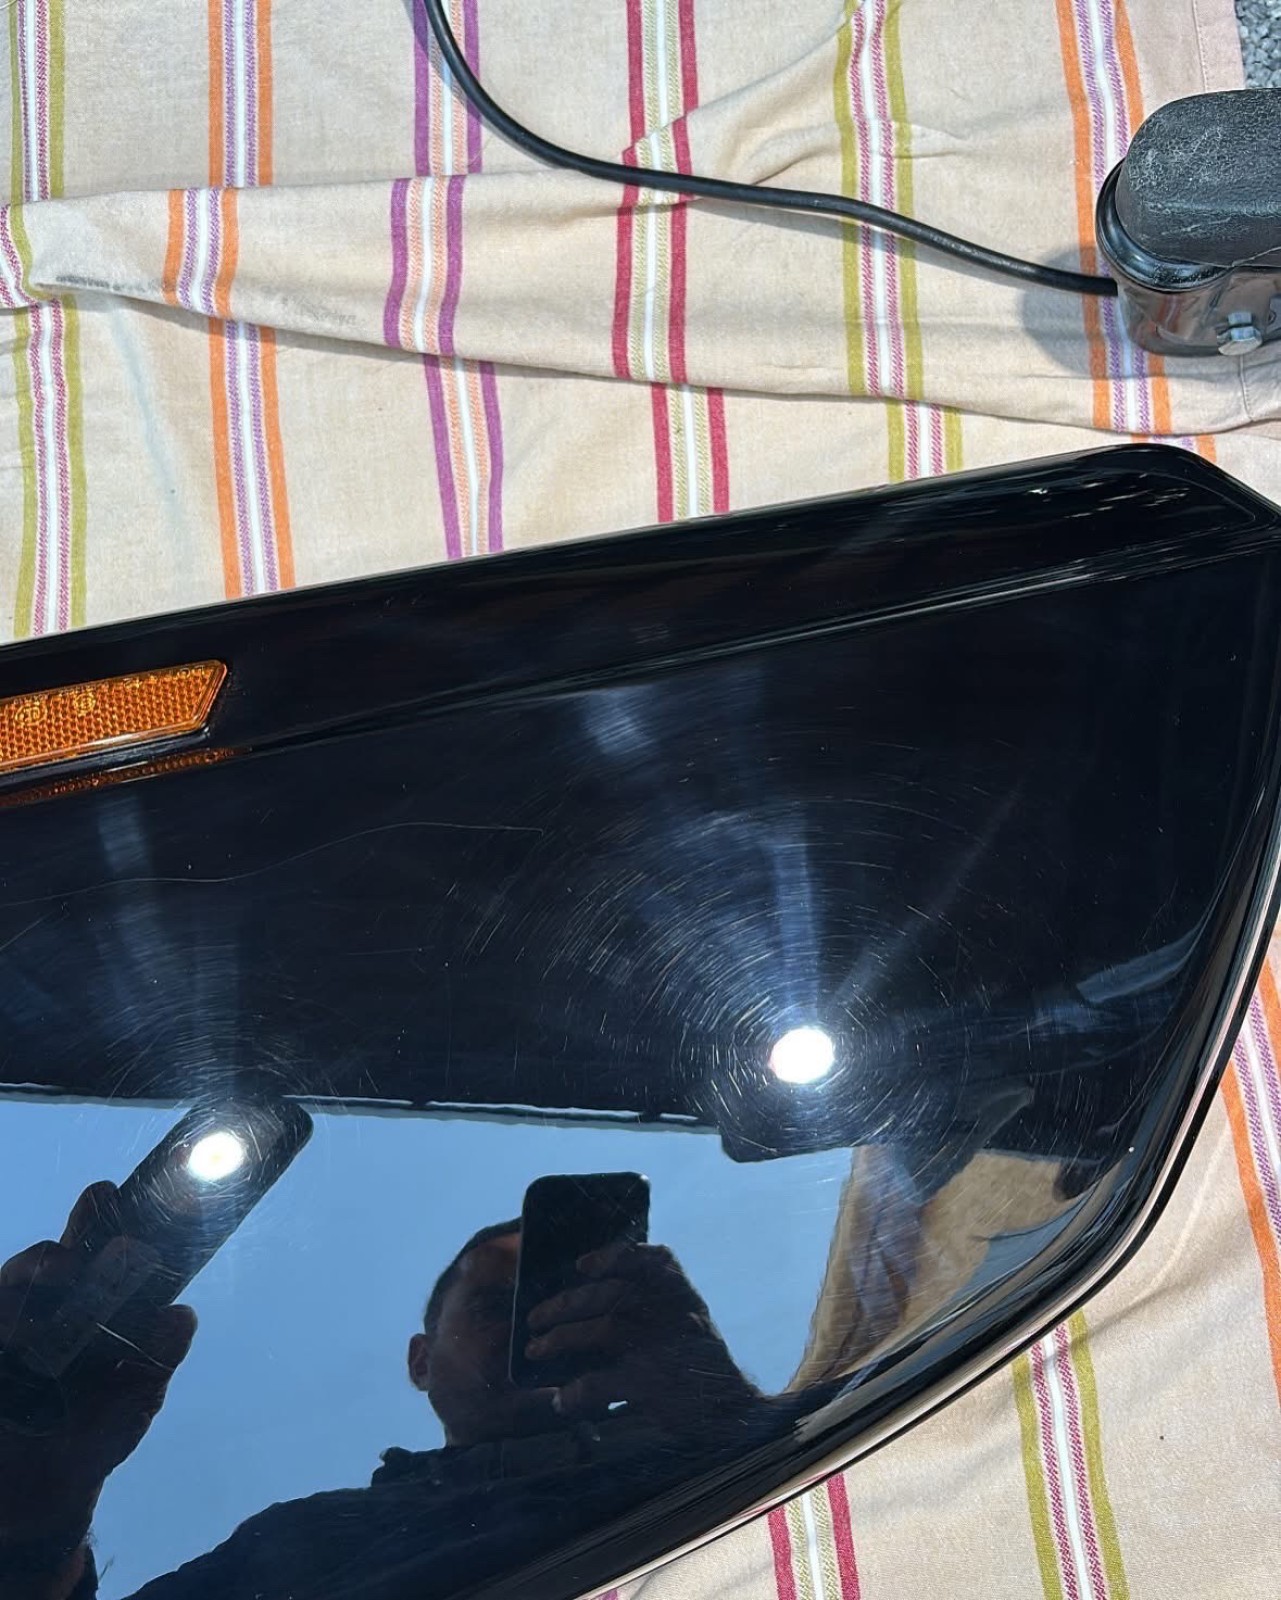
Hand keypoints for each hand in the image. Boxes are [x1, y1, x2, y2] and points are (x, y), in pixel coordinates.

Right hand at [0, 1184, 195, 1544]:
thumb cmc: (95, 1432)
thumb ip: (158, 1356)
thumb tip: (184, 1314)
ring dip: (41, 1269)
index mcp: (96, 1308)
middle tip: (97, 1211)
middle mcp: (52, 1308)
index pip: (105, 1250)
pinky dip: (7, 1316)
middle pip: (59, 1254)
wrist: (43, 1497)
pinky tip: (20, 1325)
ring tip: (64, 1271)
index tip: (120, 1190)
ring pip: (19, 1279)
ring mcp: (13, 1327)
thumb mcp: (137, 1395)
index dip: (110, 1216)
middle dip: (78, 1228)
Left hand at [525, 1242, 758, 1436]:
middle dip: (566, 1304)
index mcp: (682, 1295)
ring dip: (561, 1339)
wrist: (732, 1411)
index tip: (582, 1264)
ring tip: (535, 1350)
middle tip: (535, 1317)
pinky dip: (577, 1390)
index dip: (614, 1257)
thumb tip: (590, 1303)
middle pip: (610, 1294)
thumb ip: (653, 1305)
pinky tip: (562, 1399)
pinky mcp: (653, 1384)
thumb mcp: (688, 1321)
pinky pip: (602, 1380)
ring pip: (602, 1329)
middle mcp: (673, 1313)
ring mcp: (663, 1346)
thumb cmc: (699, 1365)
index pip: (651, 1260)